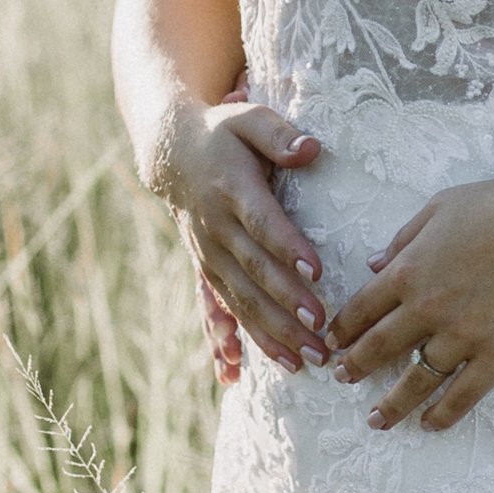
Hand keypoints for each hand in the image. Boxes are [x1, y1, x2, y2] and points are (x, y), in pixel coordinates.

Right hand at [157, 100, 328, 370]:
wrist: (172, 153)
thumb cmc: (223, 132)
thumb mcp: (249, 119)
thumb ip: (279, 134)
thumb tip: (311, 148)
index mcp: (231, 189)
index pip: (263, 223)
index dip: (287, 247)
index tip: (317, 270)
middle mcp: (217, 228)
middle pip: (255, 272)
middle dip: (288, 305)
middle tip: (321, 331)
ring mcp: (208, 254)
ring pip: (240, 300)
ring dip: (271, 332)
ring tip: (304, 360)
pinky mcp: (207, 270)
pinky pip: (219, 309)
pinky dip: (231, 339)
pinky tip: (239, 372)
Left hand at [327, 174, 493, 432]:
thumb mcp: (439, 207)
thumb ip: (403, 238)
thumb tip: (374, 263)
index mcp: (408, 271)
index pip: (362, 309)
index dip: (344, 330)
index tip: (333, 344)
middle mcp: (426, 309)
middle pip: (379, 348)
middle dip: (355, 368)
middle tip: (343, 380)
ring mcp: (461, 336)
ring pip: (415, 380)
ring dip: (391, 404)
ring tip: (377, 420)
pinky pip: (463, 394)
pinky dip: (443, 413)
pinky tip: (430, 424)